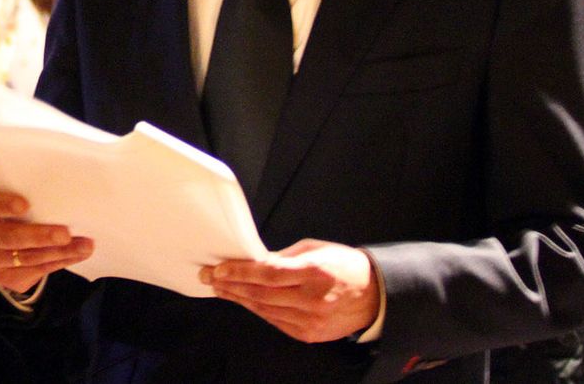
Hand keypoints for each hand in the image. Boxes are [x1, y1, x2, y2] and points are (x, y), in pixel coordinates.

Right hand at [0, 191, 93, 294]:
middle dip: (40, 236)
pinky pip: (38, 270)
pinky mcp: (7, 278)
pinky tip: (78, 253)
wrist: (1, 247)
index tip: (25, 204)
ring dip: (59, 252)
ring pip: (28, 258)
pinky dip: (62, 261)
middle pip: (10, 238)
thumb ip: (29, 202)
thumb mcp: (11, 204)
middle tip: (64, 234)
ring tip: (84, 245)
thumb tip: (65, 197)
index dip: (5, 205)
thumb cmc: (13, 215)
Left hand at [200, 239, 380, 343]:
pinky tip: (244, 301)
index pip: (267, 274)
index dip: (239, 272)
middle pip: (260, 294)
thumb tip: (254, 261)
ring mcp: (311, 320)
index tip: (218, 269)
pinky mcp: (310, 334)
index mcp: (313, 272)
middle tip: (209, 278)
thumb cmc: (345, 266)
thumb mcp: (315, 249)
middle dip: (230, 285)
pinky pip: (276, 322)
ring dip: (239, 299)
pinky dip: (257, 311)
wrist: (374, 296)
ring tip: (221, 289)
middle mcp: (311, 299)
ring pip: (264, 310)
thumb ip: (283, 257)